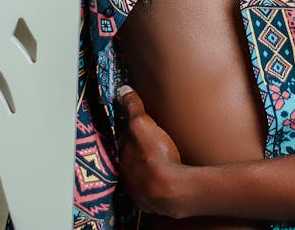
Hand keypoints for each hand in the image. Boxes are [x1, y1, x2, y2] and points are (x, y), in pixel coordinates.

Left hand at [117, 86, 185, 216]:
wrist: (171, 190)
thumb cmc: (156, 155)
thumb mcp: (143, 124)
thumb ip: (133, 107)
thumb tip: (123, 90)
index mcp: (123, 154)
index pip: (123, 139)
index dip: (130, 132)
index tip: (137, 127)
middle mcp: (125, 173)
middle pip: (129, 158)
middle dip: (136, 152)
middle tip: (148, 145)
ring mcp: (136, 190)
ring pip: (137, 176)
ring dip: (144, 169)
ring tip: (157, 163)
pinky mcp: (149, 203)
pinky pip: (148, 191)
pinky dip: (153, 185)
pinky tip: (163, 181)